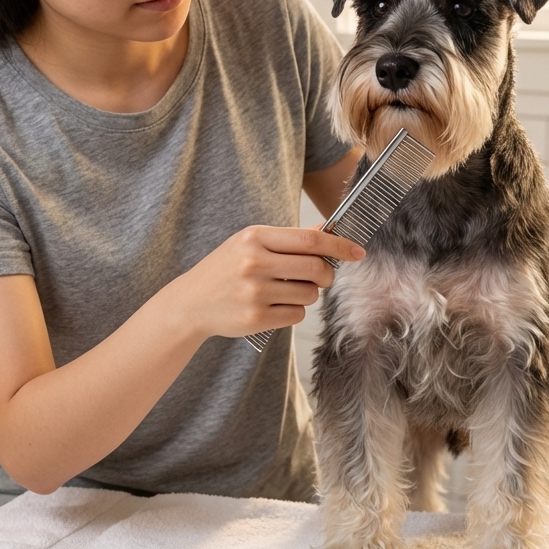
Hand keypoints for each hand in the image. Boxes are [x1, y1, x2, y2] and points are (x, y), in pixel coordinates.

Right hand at [170, 226, 365, 338]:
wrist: (190, 303)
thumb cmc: (225, 269)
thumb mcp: (250, 244)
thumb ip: (288, 239)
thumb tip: (327, 230)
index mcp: (254, 238)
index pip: (310, 240)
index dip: (339, 246)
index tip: (358, 251)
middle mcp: (254, 263)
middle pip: (316, 268)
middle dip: (326, 275)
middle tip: (321, 277)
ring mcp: (254, 293)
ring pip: (309, 294)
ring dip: (308, 294)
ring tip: (286, 291)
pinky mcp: (256, 319)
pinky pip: (297, 315)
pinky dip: (294, 311)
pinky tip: (274, 306)